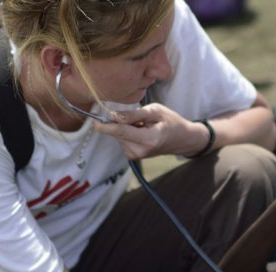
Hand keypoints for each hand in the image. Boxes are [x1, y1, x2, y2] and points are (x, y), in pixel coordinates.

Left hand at [92, 103, 207, 159]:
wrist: (181, 139)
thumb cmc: (171, 122)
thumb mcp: (155, 111)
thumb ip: (133, 114)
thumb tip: (112, 115)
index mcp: (148, 140)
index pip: (120, 132)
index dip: (105, 126)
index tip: (93, 120)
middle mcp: (140, 151)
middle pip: (118, 133)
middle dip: (120, 122)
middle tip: (139, 118)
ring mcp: (136, 156)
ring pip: (118, 136)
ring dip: (125, 127)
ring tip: (143, 126)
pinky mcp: (132, 156)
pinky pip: (121, 139)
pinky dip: (127, 133)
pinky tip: (140, 131)